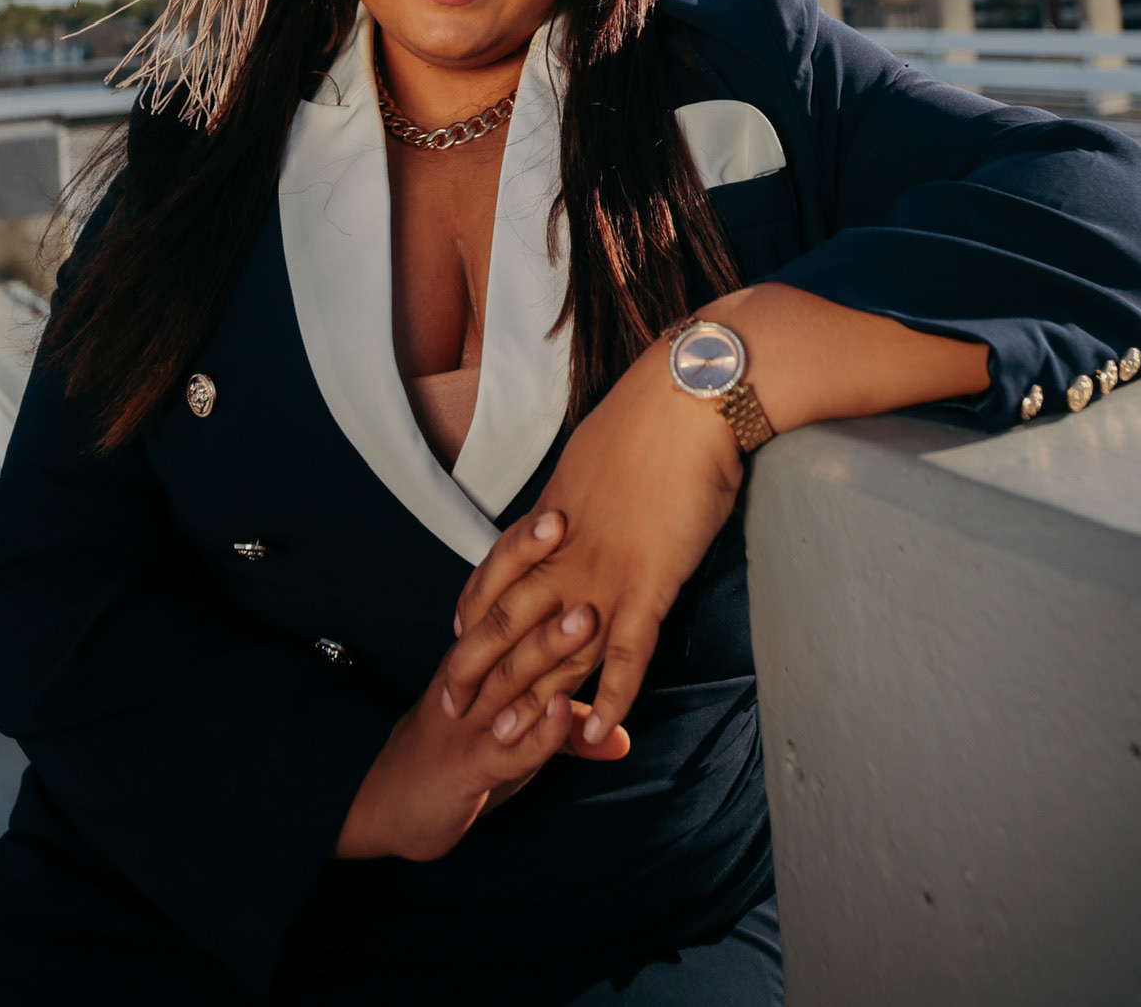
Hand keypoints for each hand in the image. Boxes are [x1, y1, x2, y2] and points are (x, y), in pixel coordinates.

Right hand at [336, 517, 628, 862]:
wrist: (396, 806)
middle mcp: (474, 678)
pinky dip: (540, 733)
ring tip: (585, 615)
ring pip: (513, 674)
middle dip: (535, 571)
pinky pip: (510, 747)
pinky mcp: (474, 767)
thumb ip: (563, 719)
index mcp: (479, 656)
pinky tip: (562, 714)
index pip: (500, 590)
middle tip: (563, 525)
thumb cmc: (461, 753)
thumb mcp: (513, 729)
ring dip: (548, 645)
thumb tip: (617, 726)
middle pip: (504, 614)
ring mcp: (474, 721)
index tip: (555, 503)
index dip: (524, 548)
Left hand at [442, 335, 742, 749]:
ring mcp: (604, 570)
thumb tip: (570, 500)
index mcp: (550, 515)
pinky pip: (625, 653)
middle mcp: (565, 550)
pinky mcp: (650, 583)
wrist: (687, 399)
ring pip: (555, 649)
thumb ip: (577, 489)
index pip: (496, 574)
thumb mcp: (592, 452)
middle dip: (480, 671)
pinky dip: (611, 697)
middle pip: (509, 622)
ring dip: (531, 699)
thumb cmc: (648, 415)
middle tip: (453, 711)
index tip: (455, 643)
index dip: (473, 613)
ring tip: (507, 742)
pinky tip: (597, 730)